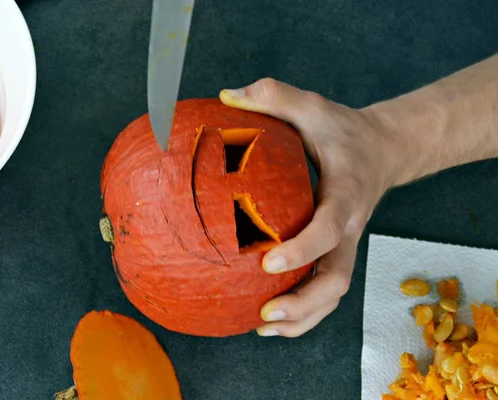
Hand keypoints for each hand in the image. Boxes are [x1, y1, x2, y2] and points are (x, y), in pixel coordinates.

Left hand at [220, 78, 399, 337]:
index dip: (302, 249)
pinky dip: (303, 312)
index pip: (329, 229)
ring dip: (302, 318)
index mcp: (346, 195)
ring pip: (332, 294)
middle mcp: (349, 229)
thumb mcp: (315, 106)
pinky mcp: (336, 254)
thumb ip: (276, 95)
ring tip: (261, 327)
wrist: (383, 151)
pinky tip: (269, 321)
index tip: (268, 261)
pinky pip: (324, 291)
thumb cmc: (344, 132)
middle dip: (303, 303)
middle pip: (336, 279)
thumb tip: (229, 95)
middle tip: (265, 314)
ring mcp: (345, 246)